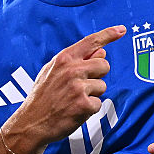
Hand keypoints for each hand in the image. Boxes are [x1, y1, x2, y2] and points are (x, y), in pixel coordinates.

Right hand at [4, 25, 125, 153]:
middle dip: (97, 75)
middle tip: (79, 86)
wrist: (31, 123)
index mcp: (64, 58)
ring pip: (102, 86)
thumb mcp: (52, 71)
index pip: (91, 42)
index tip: (121, 29)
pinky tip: (74, 111)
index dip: (108, 34)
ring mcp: (78, 87)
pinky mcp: (84, 104)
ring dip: (92, 94)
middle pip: (104, 65)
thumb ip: (76, 60)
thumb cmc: (43, 96)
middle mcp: (72, 69)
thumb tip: (101, 51)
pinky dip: (89, 109)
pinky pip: (98, 103)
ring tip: (73, 100)